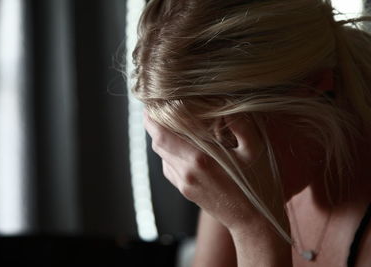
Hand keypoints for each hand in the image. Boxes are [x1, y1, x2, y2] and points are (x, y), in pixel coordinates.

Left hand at [143, 111, 275, 230]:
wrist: (254, 222)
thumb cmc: (258, 185)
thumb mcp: (255, 150)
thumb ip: (240, 125)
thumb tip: (225, 106)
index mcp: (199, 159)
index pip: (162, 135)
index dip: (151, 119)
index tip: (149, 104)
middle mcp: (186, 172)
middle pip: (158, 144)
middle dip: (153, 125)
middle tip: (157, 109)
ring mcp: (184, 184)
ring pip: (162, 157)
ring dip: (161, 139)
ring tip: (169, 124)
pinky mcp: (186, 192)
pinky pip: (169, 168)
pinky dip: (169, 154)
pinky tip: (181, 146)